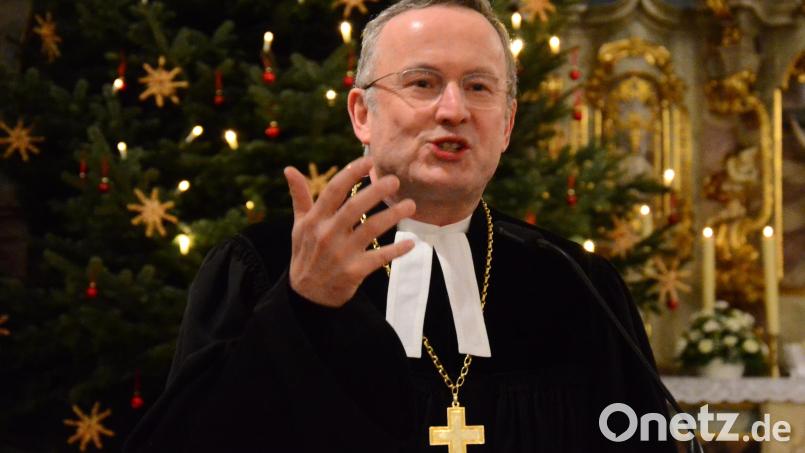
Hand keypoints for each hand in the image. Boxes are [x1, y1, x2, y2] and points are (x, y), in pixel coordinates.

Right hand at [284, 156, 415, 307]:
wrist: (307, 295)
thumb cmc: (305, 254)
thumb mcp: (299, 226)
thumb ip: (300, 197)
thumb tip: (289, 169)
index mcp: (314, 220)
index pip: (333, 191)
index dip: (351, 174)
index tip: (368, 160)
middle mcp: (327, 234)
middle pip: (354, 207)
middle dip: (376, 191)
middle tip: (394, 180)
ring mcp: (341, 254)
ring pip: (370, 229)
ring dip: (392, 216)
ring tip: (410, 205)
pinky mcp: (354, 271)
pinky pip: (379, 257)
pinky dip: (396, 250)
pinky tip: (410, 243)